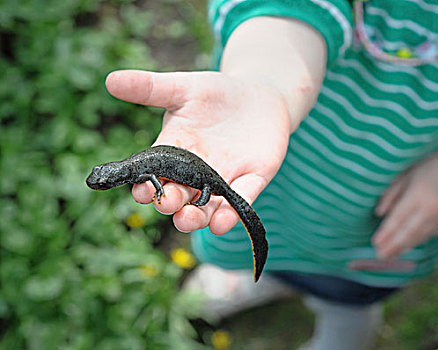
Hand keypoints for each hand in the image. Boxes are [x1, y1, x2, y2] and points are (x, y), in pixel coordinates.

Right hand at [105, 70, 290, 234]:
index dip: (145, 187)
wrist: (260, 94)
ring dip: (195, 218)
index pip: (154, 175)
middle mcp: (195, 173)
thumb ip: (150, 88)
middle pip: (178, 196)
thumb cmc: (217, 93)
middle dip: (171, 202)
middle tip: (166, 201)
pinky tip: (220, 224)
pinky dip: (230, 215)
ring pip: (206, 207)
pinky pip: (240, 200)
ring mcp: (223, 179)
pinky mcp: (252, 180)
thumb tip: (110, 80)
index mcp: (174, 152)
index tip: (140, 190)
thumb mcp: (184, 87)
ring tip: (186, 219)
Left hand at [372, 154, 437, 258]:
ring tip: (389, 256)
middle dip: (393, 245)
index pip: (399, 218)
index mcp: (418, 194)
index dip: (386, 232)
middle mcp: (432, 208)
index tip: (375, 243)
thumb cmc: (425, 170)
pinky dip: (415, 242)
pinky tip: (405, 248)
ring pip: (419, 236)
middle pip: (409, 232)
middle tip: (379, 255)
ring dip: (403, 247)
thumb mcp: (403, 177)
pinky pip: (428, 235)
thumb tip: (379, 214)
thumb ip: (390, 195)